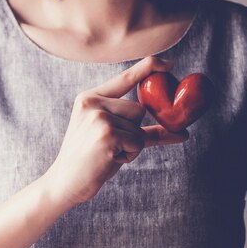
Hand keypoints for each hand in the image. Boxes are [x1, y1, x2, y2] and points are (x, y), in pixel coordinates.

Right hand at [44, 56, 189, 206]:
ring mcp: (99, 118)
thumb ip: (144, 130)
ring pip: (139, 127)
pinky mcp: (106, 134)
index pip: (125, 77)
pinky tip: (109, 159)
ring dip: (132, 145)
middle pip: (138, 109)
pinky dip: (130, 154)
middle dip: (134, 131)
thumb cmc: (91, 160)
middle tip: (111, 146)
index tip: (169, 65)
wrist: (65, 182)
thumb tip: (182, 132)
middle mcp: (93, 103)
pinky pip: (138, 142)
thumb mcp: (114, 137)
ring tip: (109, 153)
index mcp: (91, 97)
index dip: (149, 67)